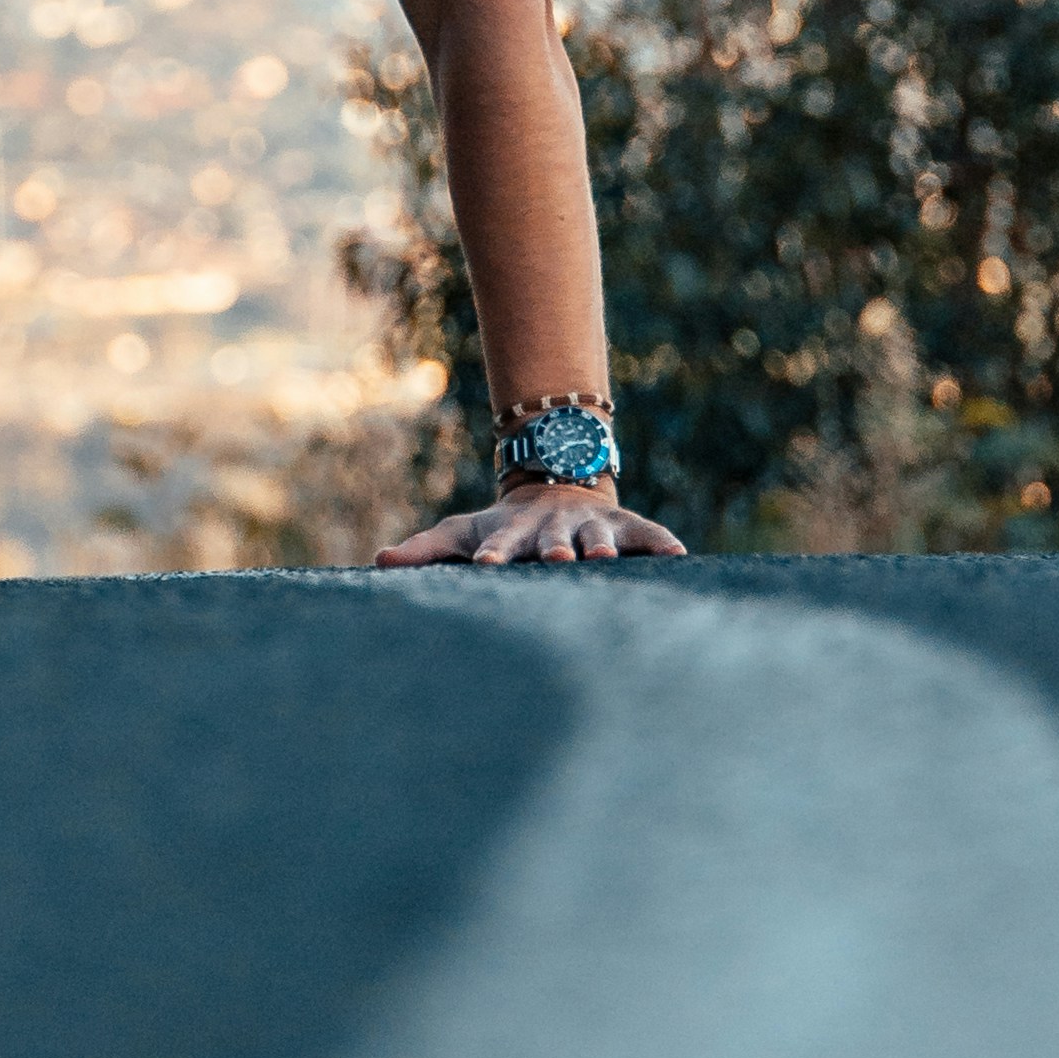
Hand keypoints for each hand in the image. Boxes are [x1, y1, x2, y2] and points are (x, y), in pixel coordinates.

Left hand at [373, 474, 689, 570]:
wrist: (552, 491)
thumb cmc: (498, 530)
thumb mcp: (460, 534)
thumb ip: (424, 550)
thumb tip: (379, 560)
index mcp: (514, 535)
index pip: (502, 545)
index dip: (496, 554)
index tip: (488, 566)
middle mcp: (554, 530)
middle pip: (554, 540)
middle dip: (555, 550)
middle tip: (558, 560)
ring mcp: (590, 526)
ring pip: (597, 535)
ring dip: (601, 545)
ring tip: (604, 557)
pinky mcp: (625, 527)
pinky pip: (647, 536)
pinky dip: (662, 545)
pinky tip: (679, 557)